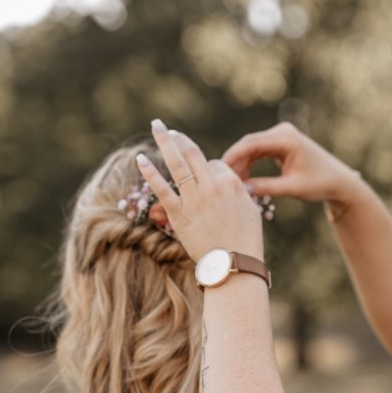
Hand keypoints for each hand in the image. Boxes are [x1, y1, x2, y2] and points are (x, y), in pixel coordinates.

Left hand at [137, 120, 262, 261]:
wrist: (235, 264)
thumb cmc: (246, 240)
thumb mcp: (250, 208)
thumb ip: (237, 191)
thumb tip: (228, 182)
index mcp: (231, 182)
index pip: (214, 164)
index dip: (207, 168)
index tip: (203, 176)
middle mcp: (212, 185)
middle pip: (192, 153)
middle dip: (178, 138)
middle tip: (167, 129)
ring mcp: (194, 199)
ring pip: (177, 163)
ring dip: (165, 142)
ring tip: (157, 128)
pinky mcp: (180, 214)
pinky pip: (162, 189)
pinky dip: (150, 173)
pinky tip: (141, 159)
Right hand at [222, 122, 362, 205]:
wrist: (339, 181)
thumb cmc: (320, 184)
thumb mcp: (292, 188)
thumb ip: (266, 187)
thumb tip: (241, 190)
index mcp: (287, 138)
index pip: (252, 143)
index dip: (233, 156)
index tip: (219, 169)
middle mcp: (283, 132)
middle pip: (249, 144)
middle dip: (235, 162)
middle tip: (223, 180)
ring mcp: (281, 136)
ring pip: (252, 148)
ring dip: (242, 164)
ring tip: (234, 183)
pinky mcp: (280, 143)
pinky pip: (259, 152)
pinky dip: (250, 164)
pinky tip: (243, 178)